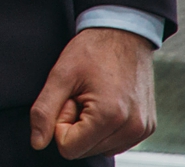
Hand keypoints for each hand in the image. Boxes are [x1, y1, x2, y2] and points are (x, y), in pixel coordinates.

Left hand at [28, 27, 156, 158]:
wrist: (123, 33)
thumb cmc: (92, 50)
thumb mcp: (60, 75)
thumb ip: (44, 111)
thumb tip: (37, 143)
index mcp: (110, 117)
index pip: (69, 148)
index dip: (61, 122)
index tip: (69, 98)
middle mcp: (132, 128)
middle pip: (85, 151)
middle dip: (75, 125)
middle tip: (81, 95)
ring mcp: (143, 129)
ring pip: (99, 149)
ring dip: (90, 127)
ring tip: (94, 96)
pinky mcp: (147, 128)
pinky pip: (114, 143)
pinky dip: (105, 128)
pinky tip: (106, 102)